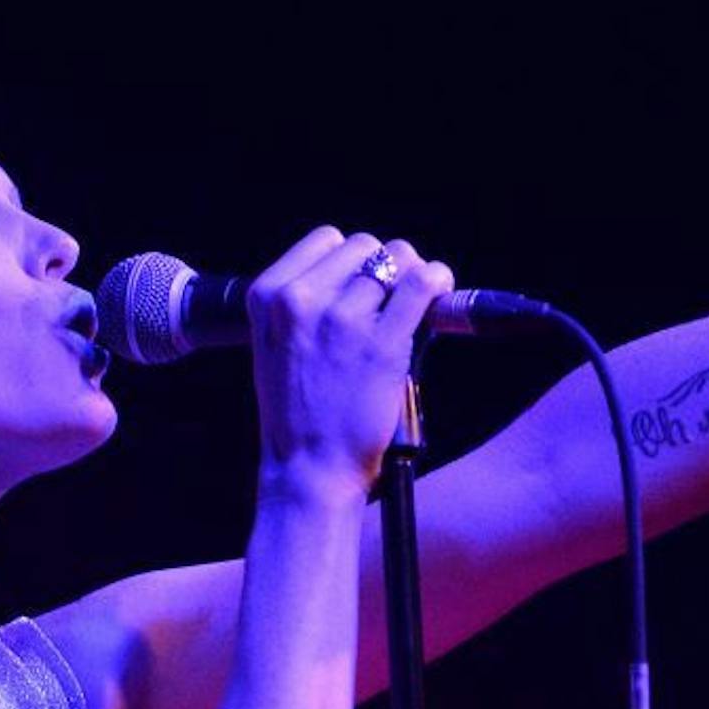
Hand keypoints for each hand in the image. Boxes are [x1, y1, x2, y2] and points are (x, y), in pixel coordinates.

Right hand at [243, 227, 456, 497]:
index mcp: (267, 295)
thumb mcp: (275, 345)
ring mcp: (341, 320)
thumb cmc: (298, 413)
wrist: (309, 469)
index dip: (353, 260)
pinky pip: (423, 284)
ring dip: (413, 278)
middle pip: (364, 246)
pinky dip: (439, 281)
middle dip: (384, 268)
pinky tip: (441, 292)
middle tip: (391, 305)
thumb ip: (303, 302)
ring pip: (396, 260)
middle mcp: (299, 300)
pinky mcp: (382, 343)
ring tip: (413, 309)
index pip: (327, 239)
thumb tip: (363, 268)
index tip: (365, 285)